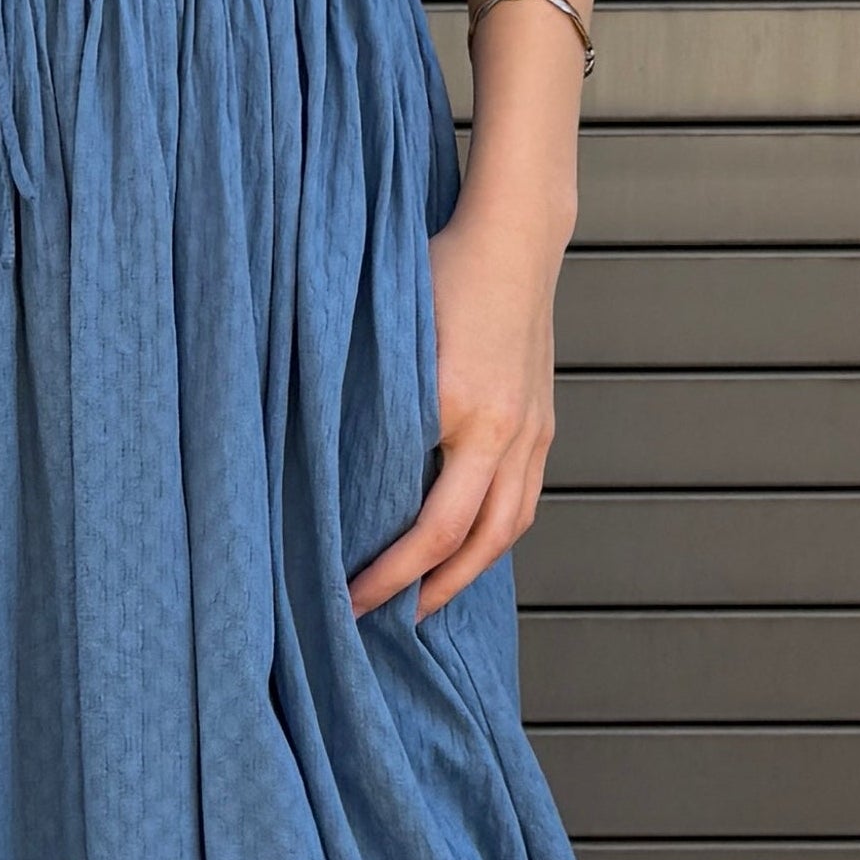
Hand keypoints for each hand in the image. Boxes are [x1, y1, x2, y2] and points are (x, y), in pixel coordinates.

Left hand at [345, 205, 561, 624]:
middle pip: (472, 542)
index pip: (429, 524)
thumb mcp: (383, 334)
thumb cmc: (438, 272)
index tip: (346, 595)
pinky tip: (462, 551)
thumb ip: (361, 400)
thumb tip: (315, 466)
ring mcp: (534, 430)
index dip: (388, 572)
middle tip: (377, 620)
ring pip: (508, 528)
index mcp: (463, 409)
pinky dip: (494, 536)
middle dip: (424, 590)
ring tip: (423, 602)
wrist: (514, 239)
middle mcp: (508, 430)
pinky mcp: (544, 424)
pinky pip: (524, 500)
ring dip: (466, 575)